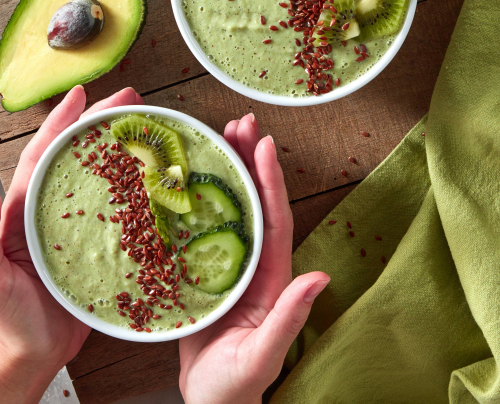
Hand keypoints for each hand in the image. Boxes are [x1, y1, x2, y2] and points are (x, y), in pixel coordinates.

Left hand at [0, 85, 143, 403]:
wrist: (32, 355)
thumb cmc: (7, 320)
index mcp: (23, 210)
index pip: (43, 155)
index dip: (61, 123)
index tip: (81, 95)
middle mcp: (51, 211)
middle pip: (77, 156)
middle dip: (100, 122)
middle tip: (132, 98)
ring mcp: (76, 228)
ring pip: (101, 178)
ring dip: (122, 149)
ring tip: (150, 126)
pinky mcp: (100, 248)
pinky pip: (120, 211)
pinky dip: (137, 190)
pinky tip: (159, 180)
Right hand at [178, 114, 330, 403]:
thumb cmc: (236, 388)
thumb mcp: (262, 354)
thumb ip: (289, 317)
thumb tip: (320, 276)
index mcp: (272, 278)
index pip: (275, 218)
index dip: (271, 179)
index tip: (264, 143)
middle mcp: (253, 265)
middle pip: (254, 203)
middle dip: (248, 161)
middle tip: (237, 122)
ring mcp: (227, 268)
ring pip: (228, 210)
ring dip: (224, 172)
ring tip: (216, 136)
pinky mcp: (200, 276)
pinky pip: (199, 230)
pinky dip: (193, 201)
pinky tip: (179, 181)